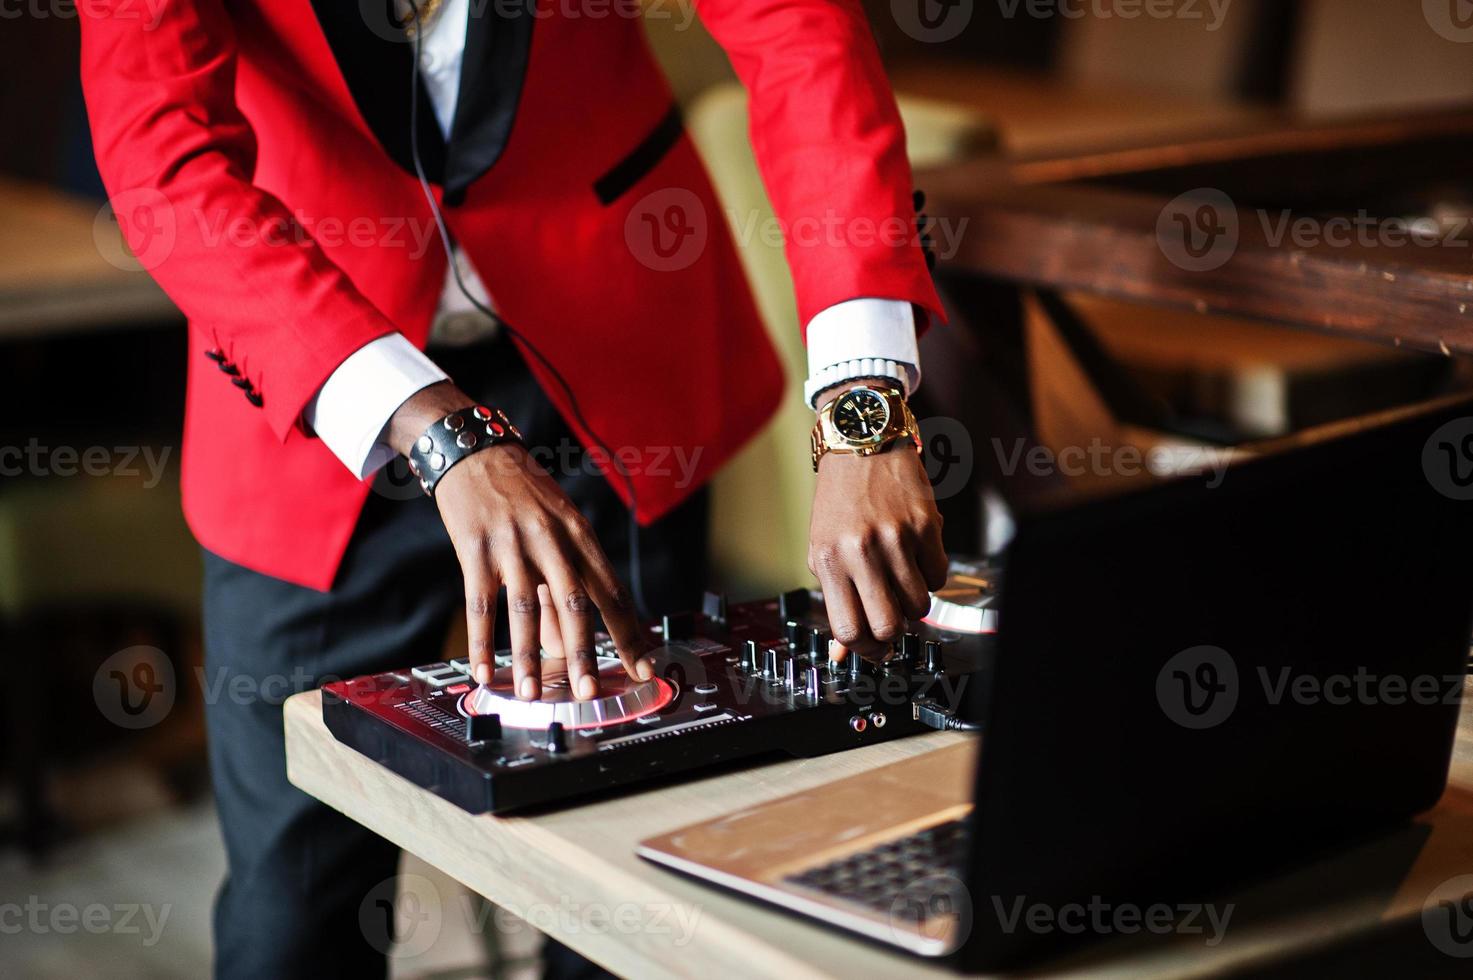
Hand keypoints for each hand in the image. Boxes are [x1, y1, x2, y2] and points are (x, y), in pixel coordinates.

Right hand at [387, 382, 648, 699]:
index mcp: (579, 534)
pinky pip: (481, 605)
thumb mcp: (552, 529)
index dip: (628, 633)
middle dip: (585, 652)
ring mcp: (513, 544)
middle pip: (575, 603)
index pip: (611, 591)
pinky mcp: (475, 550)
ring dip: (529, 657)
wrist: (473, 451)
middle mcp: (552, 539)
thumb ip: (559, 585)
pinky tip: (485, 671)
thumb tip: (562, 643)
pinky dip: (483, 643)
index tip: (642, 667)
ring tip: (532, 693)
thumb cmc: (520, 493)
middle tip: (590, 692)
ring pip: (526, 609)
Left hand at [808, 390, 947, 660]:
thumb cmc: (839, 500)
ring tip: (901, 581)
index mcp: (829, 560)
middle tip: (892, 620)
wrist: (862, 444)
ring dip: (914, 603)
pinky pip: (939, 576)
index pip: (849, 630)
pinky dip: (931, 576)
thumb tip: (842, 653)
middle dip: (893, 633)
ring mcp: (896, 537)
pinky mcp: (926, 524)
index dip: (864, 649)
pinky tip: (916, 558)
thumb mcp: (824, 548)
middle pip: (888, 626)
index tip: (872, 647)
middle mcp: (861, 550)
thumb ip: (836, 598)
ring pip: (920, 605)